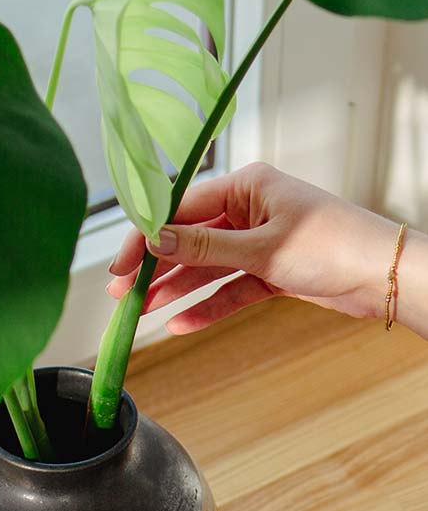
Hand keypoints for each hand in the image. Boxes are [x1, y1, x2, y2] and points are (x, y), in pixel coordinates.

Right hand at [107, 162, 411, 333]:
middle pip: (189, 239)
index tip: (121, 262)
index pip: (182, 208)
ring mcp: (260, 241)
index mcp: (248, 186)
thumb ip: (204, 246)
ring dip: (176, 289)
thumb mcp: (262, 247)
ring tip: (142, 311)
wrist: (388, 275)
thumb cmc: (334, 245)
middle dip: (156, 267)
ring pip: (206, 266)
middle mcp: (250, 210)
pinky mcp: (271, 270)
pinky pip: (229, 288)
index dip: (147, 236)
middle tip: (123, 291)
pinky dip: (208, 305)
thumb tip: (154, 239)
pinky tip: (181, 324)